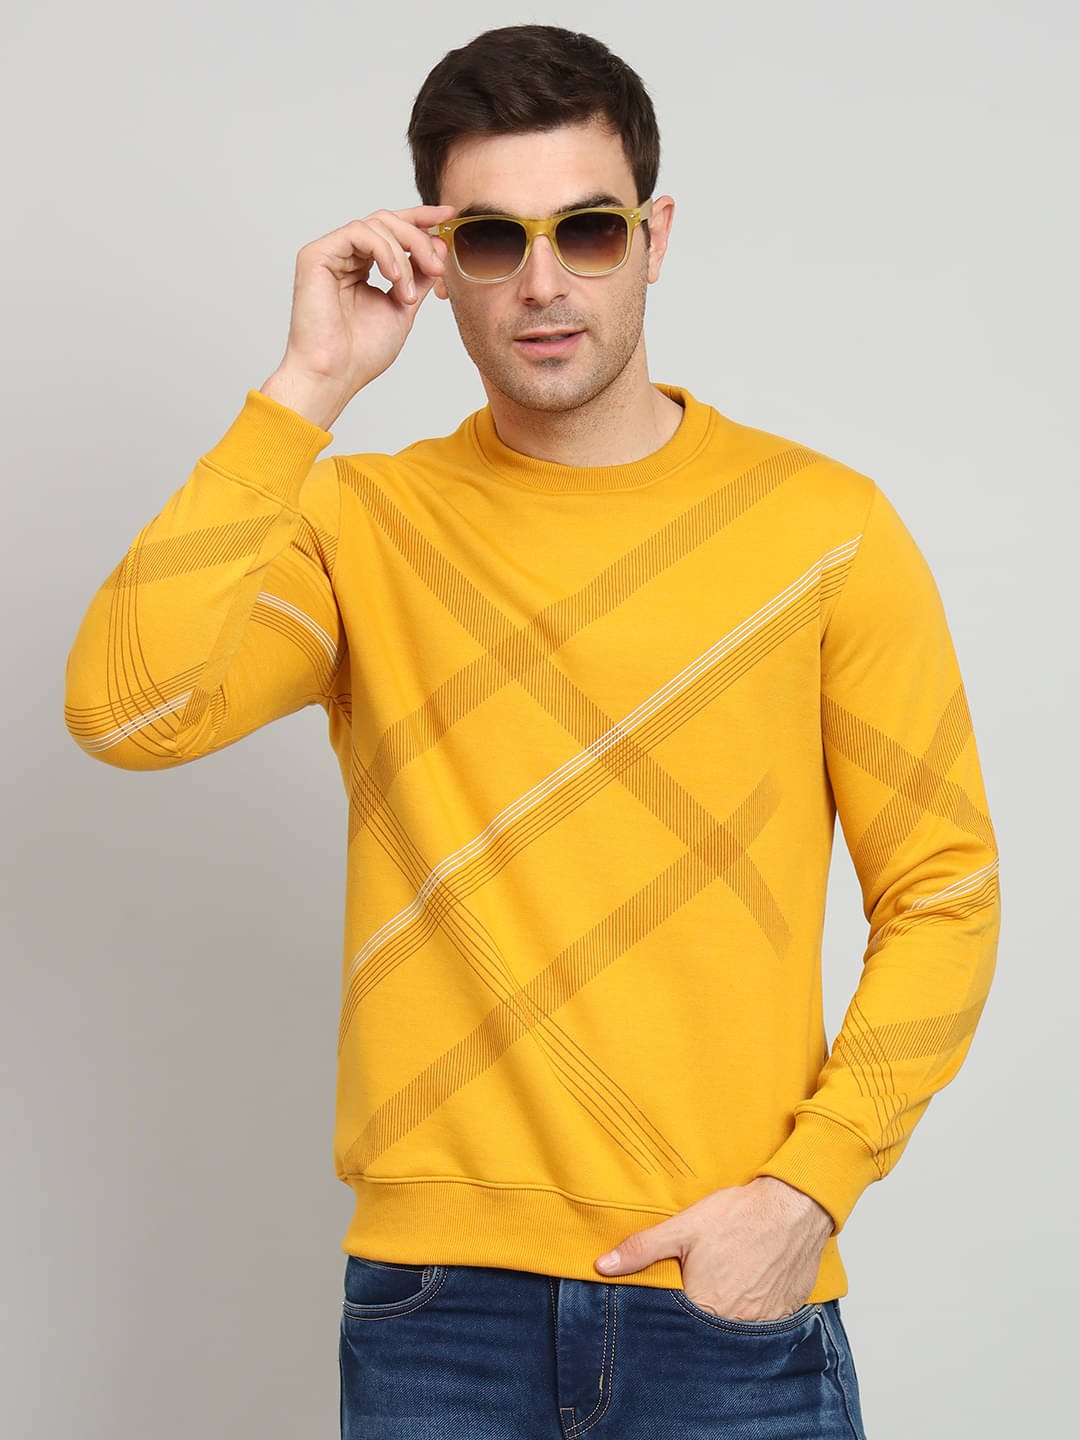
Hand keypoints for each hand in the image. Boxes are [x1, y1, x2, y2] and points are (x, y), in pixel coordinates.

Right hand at [270, 203, 457, 411]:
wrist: (334, 375)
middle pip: (388, 221)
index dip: (421, 218)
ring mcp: (329, 253)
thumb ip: (418, 277)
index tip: (449, 216)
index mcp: (362, 266)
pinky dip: (385, 251)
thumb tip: (438, 246)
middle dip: (419, 239)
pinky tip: (393, 278)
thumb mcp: (403, 308)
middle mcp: (344, 256)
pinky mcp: (316, 255)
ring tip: (406, 293)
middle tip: (436, 268)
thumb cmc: (361, 353)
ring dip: (404, 255)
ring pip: (377, 224)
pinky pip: (360, 232)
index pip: (392, 230)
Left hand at [593, 1177, 833, 1321]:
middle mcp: (734, 1324)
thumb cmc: (738, 1216)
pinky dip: (751, 1310)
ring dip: (725, 1314)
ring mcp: (763, 1324)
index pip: (675, 1326)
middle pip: (705, 1332)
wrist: (793, 1208)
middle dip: (696, 1317)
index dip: (667, 1315)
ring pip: (734, 1330)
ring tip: (724, 1283)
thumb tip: (602, 1266)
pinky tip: (748, 1285)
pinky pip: (762, 1324)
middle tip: (700, 1285)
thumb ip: (641, 1250)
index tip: (668, 1300)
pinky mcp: (784, 1315)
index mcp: (705, 1308)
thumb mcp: (683, 1227)